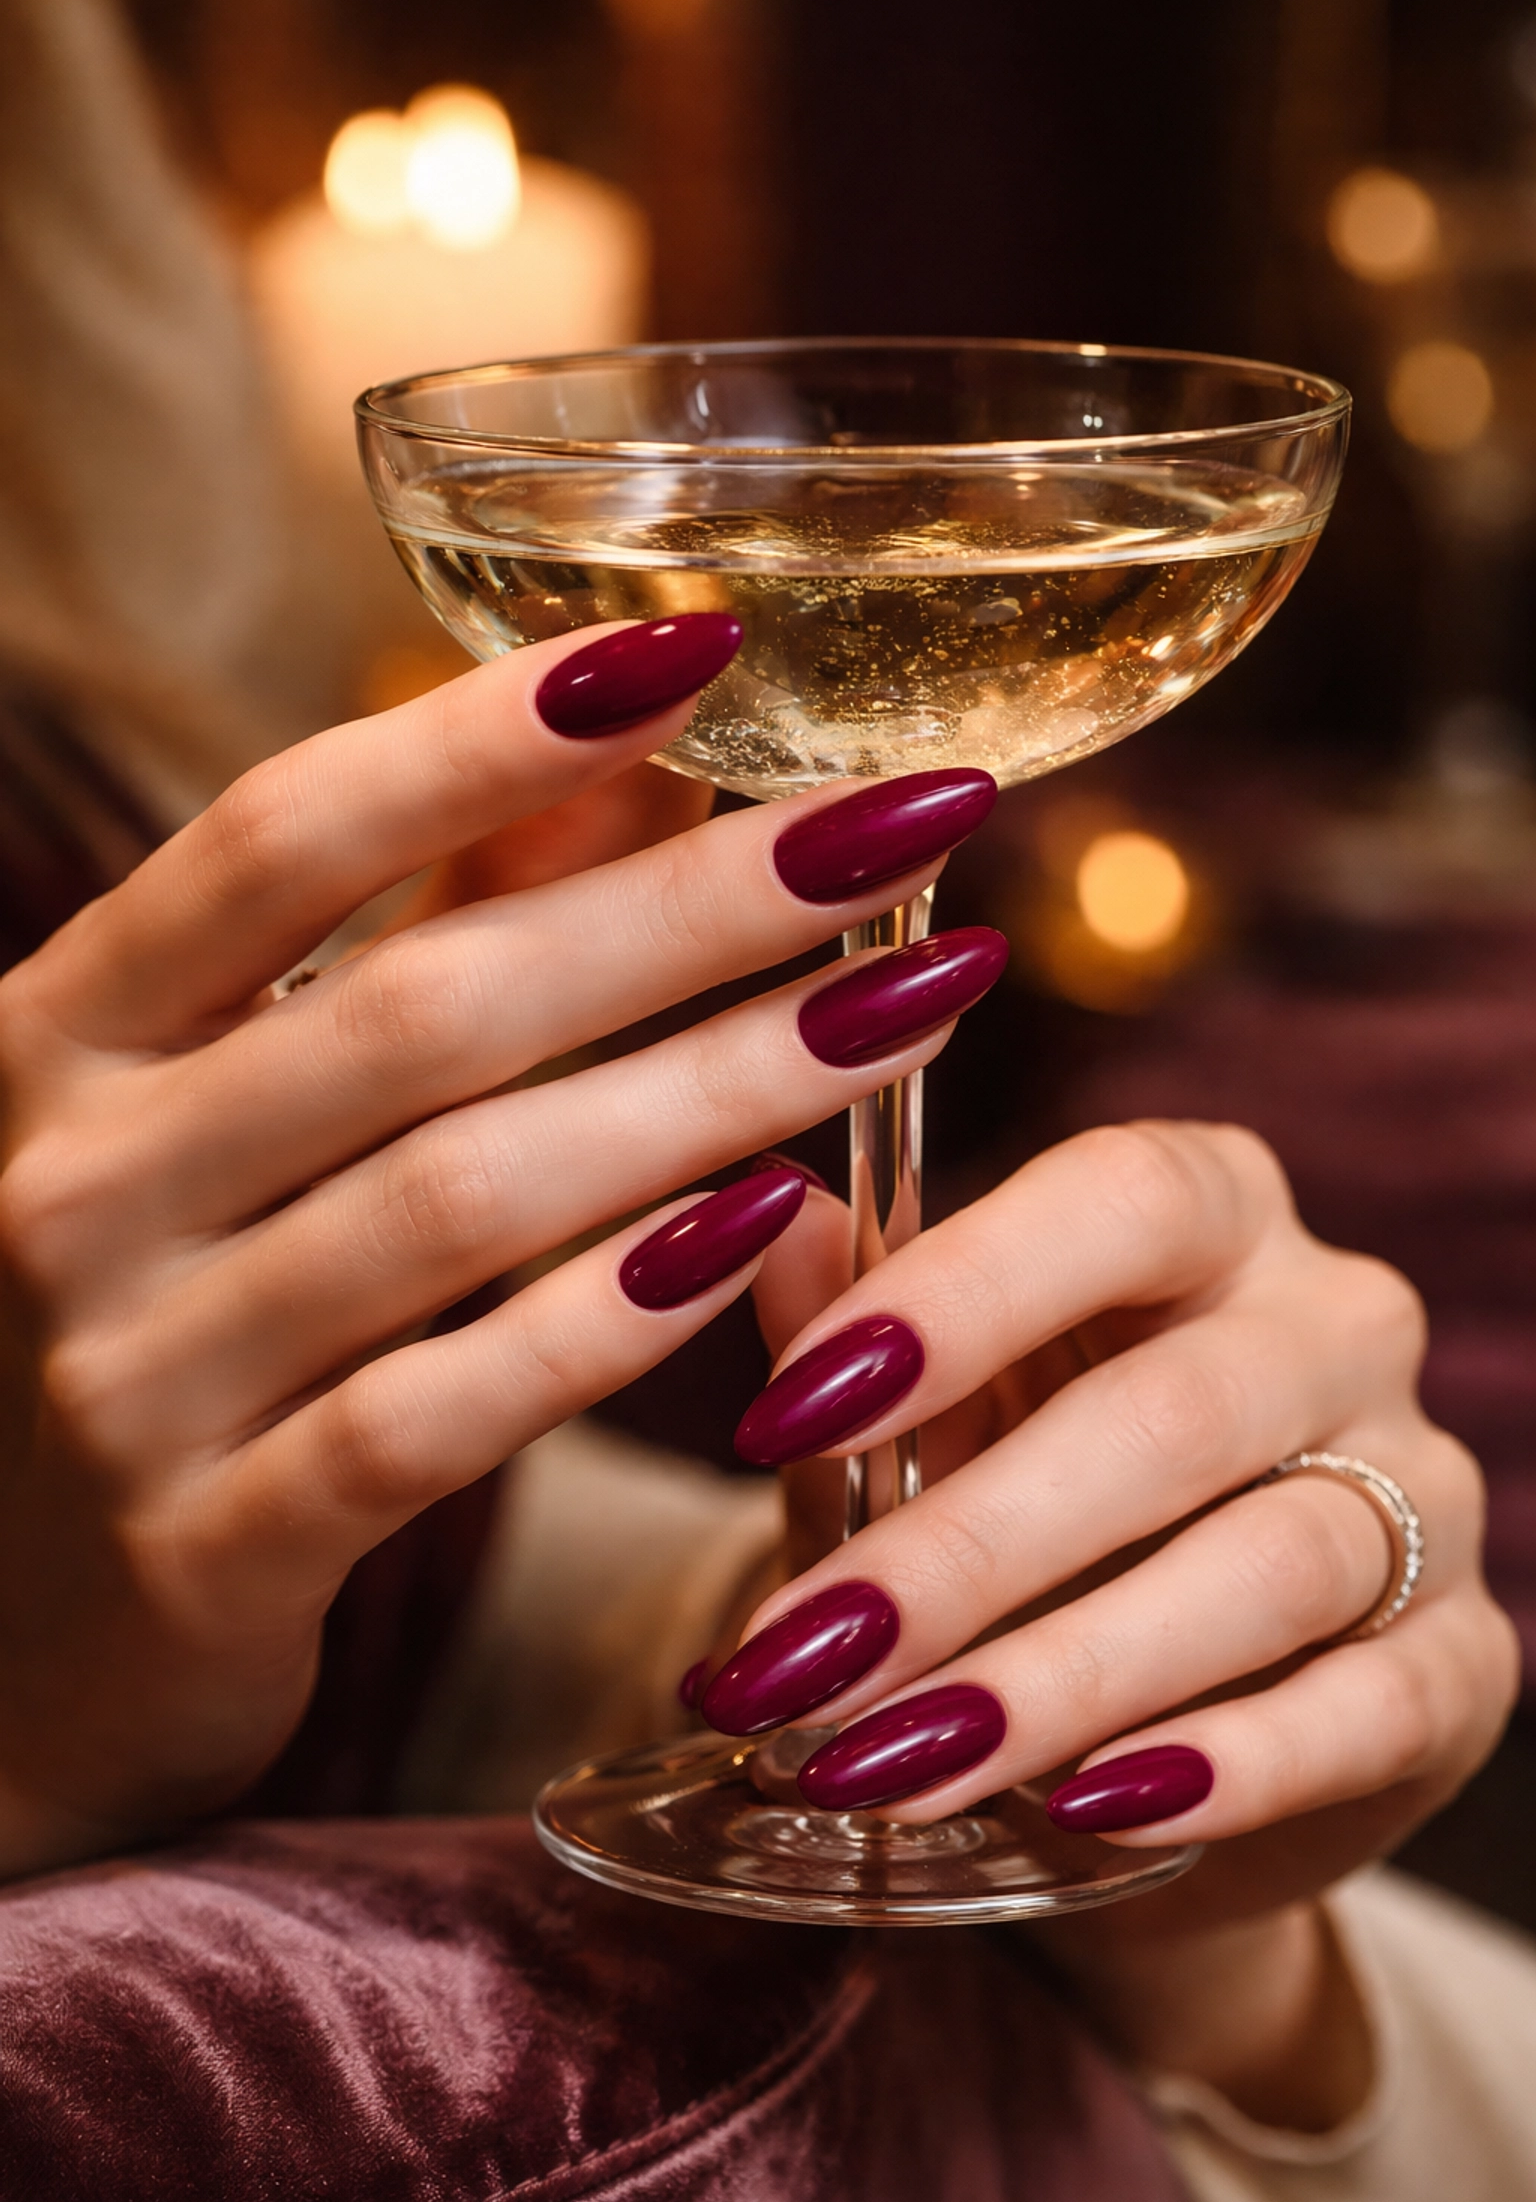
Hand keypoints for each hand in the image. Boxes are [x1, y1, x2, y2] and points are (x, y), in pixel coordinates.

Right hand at [0, 616, 1001, 1876]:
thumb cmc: (158, 1302)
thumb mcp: (230, 1096)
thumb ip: (416, 929)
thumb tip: (630, 756)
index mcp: (63, 1031)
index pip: (278, 838)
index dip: (484, 739)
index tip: (696, 648)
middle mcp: (69, 1184)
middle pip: (420, 1011)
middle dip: (685, 910)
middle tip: (896, 829)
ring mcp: (126, 1378)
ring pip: (457, 1204)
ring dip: (706, 1093)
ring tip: (900, 1011)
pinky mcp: (204, 1553)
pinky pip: (433, 1420)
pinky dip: (608, 1322)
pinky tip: (773, 1230)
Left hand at [713, 1121, 1516, 2120]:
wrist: (1130, 1738)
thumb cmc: (1007, 1519)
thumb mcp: (910, 1423)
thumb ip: (849, 1330)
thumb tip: (773, 1221)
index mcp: (1211, 1210)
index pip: (1121, 1196)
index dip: (960, 1294)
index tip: (785, 1412)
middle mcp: (1338, 1321)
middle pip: (1178, 1409)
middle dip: (971, 1545)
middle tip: (803, 1657)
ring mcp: (1422, 1487)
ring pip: (1273, 1561)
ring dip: (1065, 1674)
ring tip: (894, 1760)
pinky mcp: (1460, 1661)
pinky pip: (1368, 1706)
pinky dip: (1225, 1764)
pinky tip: (1088, 1810)